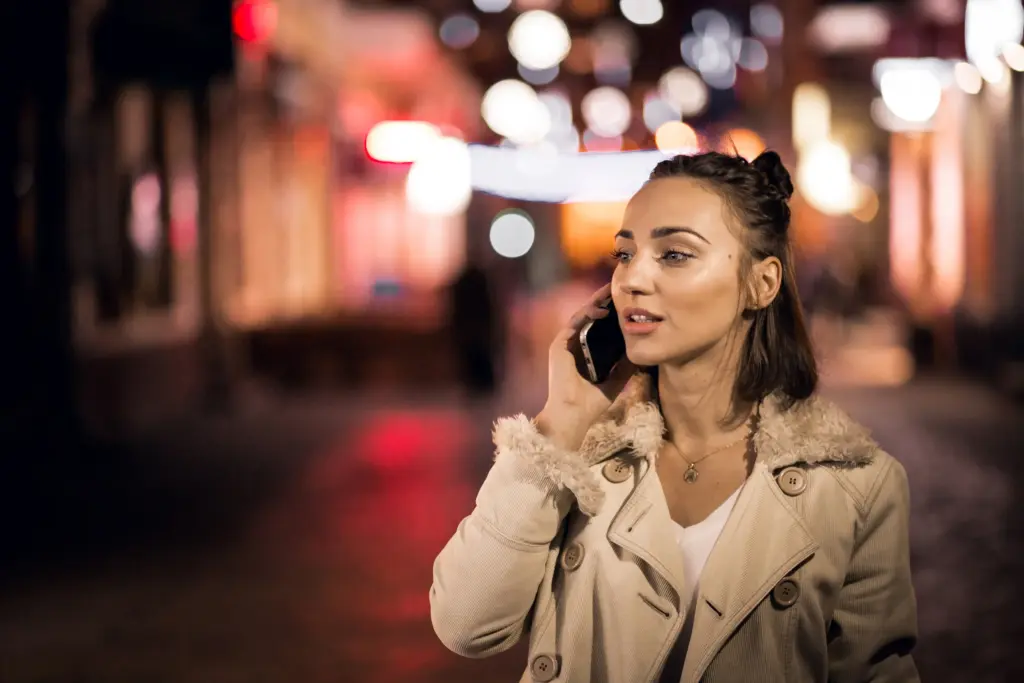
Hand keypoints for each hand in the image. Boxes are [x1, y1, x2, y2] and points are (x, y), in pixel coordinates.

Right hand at [535, 284, 635, 450]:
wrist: (573, 416)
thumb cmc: (591, 404)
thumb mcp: (616, 381)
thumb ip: (625, 366)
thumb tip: (640, 351)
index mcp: (585, 354)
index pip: (598, 328)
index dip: (610, 314)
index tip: (625, 303)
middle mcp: (574, 346)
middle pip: (590, 317)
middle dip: (603, 302)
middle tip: (618, 288)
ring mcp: (565, 345)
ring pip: (581, 316)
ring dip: (596, 302)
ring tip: (611, 291)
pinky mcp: (558, 345)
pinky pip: (573, 323)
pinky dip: (586, 314)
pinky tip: (601, 309)